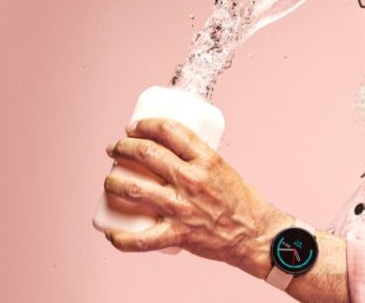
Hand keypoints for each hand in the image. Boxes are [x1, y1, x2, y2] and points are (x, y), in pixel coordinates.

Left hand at [102, 118, 291, 276]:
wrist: (255, 234)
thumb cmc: (240, 202)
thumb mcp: (222, 169)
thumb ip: (196, 160)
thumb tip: (165, 152)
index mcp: (206, 159)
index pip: (168, 130)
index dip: (144, 125)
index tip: (133, 127)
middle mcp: (192, 180)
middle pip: (147, 154)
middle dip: (123, 147)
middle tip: (115, 149)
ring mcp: (183, 208)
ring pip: (135, 190)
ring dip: (113, 183)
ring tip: (109, 181)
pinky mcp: (178, 235)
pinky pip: (141, 239)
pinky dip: (121, 238)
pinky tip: (110, 232)